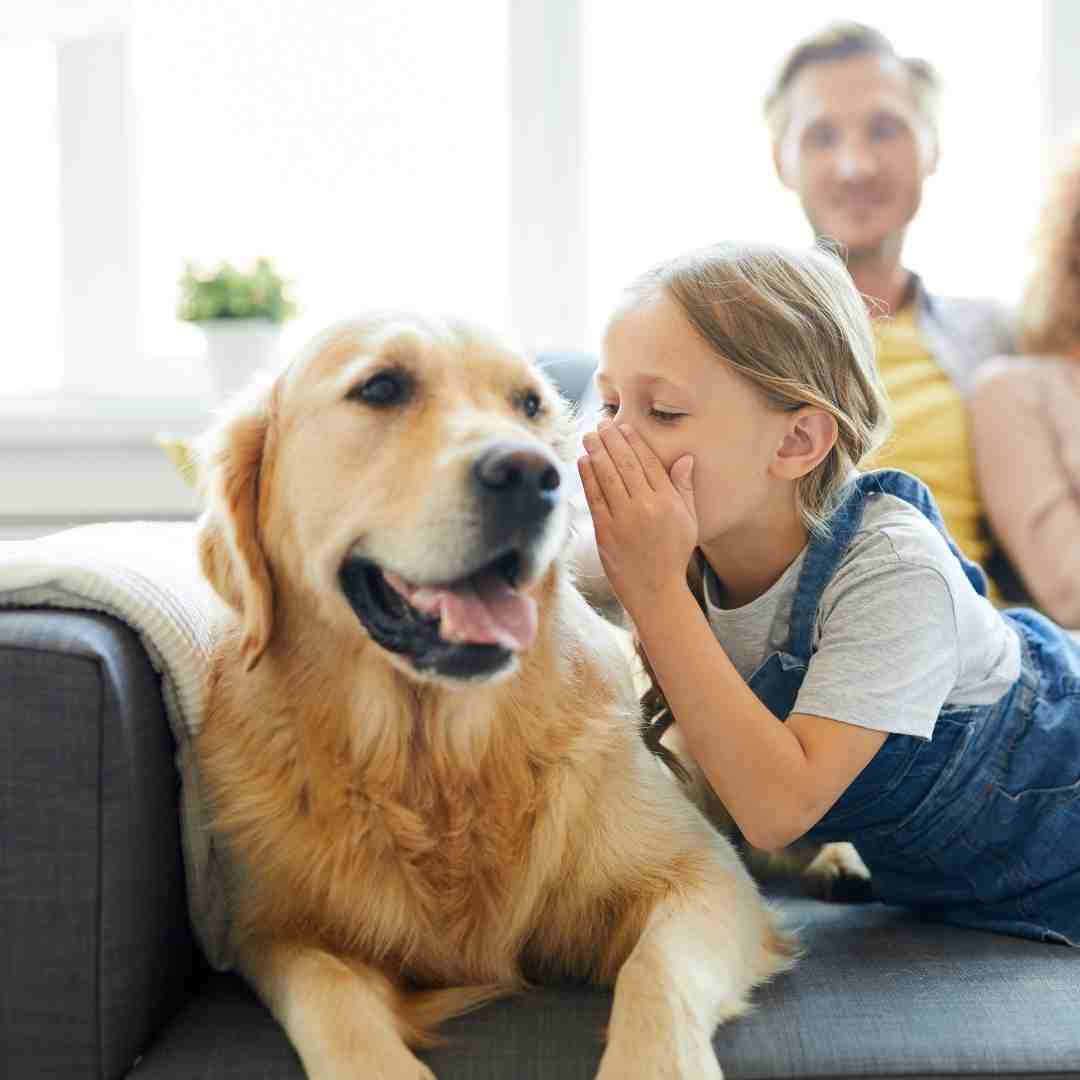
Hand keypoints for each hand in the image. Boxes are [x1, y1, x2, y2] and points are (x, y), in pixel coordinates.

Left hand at [577, 423, 696, 615]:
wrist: (656, 592)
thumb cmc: (673, 555)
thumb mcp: (688, 521)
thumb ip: (684, 488)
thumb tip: (685, 458)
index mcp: (668, 502)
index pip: (649, 463)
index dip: (634, 442)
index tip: (624, 427)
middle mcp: (647, 507)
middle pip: (626, 464)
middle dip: (612, 440)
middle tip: (601, 423)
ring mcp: (624, 520)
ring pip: (608, 477)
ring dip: (596, 452)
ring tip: (588, 436)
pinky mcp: (605, 533)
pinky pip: (594, 498)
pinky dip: (588, 477)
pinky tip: (583, 461)